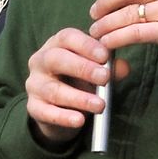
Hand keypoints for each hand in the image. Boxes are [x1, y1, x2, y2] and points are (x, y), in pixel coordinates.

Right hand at [24, 28, 129, 147]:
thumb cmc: (78, 80)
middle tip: (104, 78)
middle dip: (82, 68)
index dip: (86, 45)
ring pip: (53, 89)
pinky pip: (46, 112)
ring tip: (100, 105)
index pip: (67, 37)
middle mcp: (40, 61)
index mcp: (56, 45)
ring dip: (79, 98)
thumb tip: (124, 67)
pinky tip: (79, 120)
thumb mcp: (95, 71)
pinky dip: (63, 117)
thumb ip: (110, 68)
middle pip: (56, 59)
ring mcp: (34, 84)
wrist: (59, 109)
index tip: (105, 56)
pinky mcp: (33, 107)